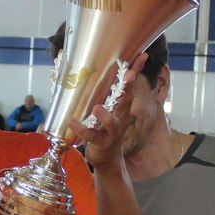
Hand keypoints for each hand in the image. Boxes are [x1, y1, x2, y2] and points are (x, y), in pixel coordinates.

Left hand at [65, 53, 147, 169]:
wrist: (108, 159)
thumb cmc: (107, 131)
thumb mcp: (110, 111)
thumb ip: (108, 95)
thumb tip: (98, 73)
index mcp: (122, 109)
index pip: (130, 87)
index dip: (136, 71)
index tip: (142, 55)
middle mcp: (120, 119)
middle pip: (127, 102)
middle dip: (129, 88)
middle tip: (129, 75)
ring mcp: (112, 133)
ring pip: (112, 123)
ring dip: (106, 116)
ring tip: (97, 108)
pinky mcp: (101, 143)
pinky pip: (90, 136)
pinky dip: (81, 129)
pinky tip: (71, 121)